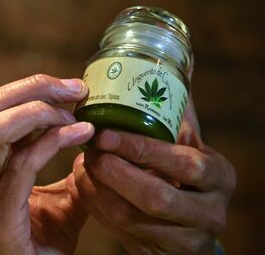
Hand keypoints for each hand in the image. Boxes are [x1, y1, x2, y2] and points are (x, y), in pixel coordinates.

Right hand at [0, 75, 94, 253]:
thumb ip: (63, 173)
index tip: (65, 89)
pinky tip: (81, 135)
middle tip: (76, 89)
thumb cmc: (34, 252)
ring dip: (37, 110)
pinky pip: (20, 165)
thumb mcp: (52, 206)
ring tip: (76, 113)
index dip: (21, 89)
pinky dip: (52, 141)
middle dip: (30, 88)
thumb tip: (92, 142)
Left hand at [74, 97, 235, 253]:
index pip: (185, 164)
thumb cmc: (182, 174)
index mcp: (218, 176)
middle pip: (157, 197)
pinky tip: (85, 186)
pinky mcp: (160, 254)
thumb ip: (176, 113)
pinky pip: (121, 232)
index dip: (142, 149)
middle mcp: (210, 211)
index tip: (106, 134)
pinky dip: (97, 207)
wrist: (187, 225)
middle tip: (89, 152)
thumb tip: (174, 64)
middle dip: (116, 173)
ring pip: (133, 219)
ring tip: (81, 165)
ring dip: (99, 190)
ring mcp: (187, 239)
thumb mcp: (187, 145)